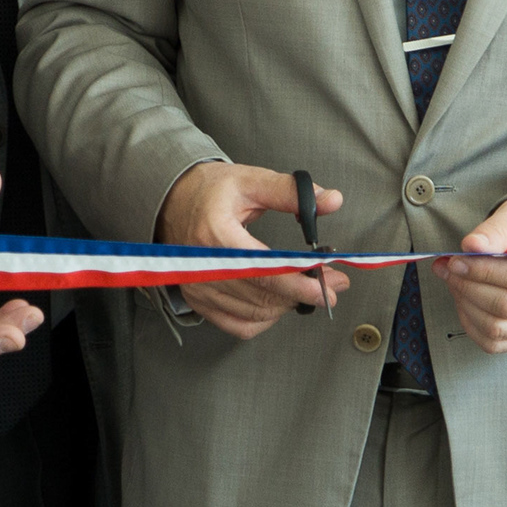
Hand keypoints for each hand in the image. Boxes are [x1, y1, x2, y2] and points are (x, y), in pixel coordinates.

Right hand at [157, 162, 347, 339]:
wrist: (173, 202)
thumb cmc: (210, 192)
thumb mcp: (251, 180)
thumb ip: (291, 192)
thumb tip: (331, 200)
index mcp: (214, 234)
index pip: (263, 270)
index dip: (300, 283)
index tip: (330, 286)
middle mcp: (202, 267)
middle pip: (263, 295)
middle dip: (304, 293)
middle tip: (333, 283)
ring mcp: (199, 288)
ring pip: (256, 312)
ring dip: (288, 304)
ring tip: (309, 287)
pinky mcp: (199, 301)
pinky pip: (239, 325)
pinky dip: (265, 318)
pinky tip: (279, 302)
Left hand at [436, 197, 506, 353]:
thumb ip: (496, 229)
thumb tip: (472, 246)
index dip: (482, 272)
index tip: (456, 262)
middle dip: (470, 288)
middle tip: (449, 271)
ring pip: (499, 328)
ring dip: (467, 307)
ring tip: (455, 284)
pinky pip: (497, 343)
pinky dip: (473, 326)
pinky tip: (464, 304)